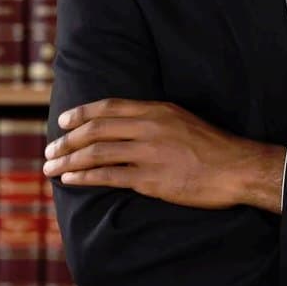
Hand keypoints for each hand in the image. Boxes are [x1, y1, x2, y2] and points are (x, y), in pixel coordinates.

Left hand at [42, 98, 284, 211]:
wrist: (236, 168)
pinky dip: (84, 176)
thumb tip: (129, 125)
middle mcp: (148, 127)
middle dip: (67, 139)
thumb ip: (155, 120)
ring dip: (68, 159)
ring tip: (50, 167)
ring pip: (96, 152)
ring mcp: (148, 152)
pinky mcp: (150, 178)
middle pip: (96, 129)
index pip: (109, 107)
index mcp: (157, 110)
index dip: (82, 113)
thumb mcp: (183, 120)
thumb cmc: (213, 147)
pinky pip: (108, 175)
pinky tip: (70, 179)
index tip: (64, 120)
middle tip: (50, 149)